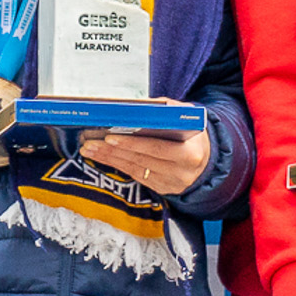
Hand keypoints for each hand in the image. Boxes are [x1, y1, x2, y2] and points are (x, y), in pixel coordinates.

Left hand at [79, 113, 211, 197]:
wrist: (206, 157)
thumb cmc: (191, 132)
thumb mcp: (185, 116)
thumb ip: (164, 110)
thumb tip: (136, 106)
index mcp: (190, 153)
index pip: (157, 148)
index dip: (132, 143)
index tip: (110, 136)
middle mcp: (181, 172)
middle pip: (140, 160)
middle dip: (112, 150)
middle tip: (90, 141)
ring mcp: (171, 184)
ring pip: (134, 169)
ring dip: (109, 158)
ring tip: (89, 148)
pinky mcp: (162, 188)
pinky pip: (135, 175)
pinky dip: (117, 165)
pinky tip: (102, 156)